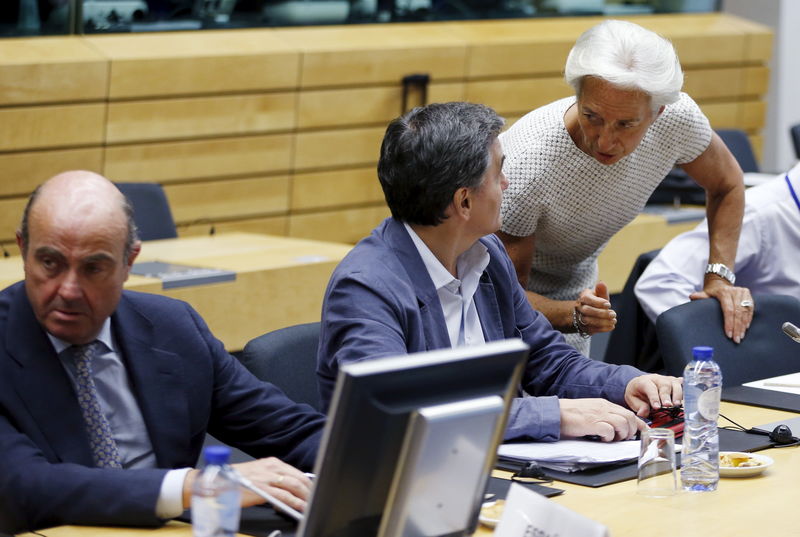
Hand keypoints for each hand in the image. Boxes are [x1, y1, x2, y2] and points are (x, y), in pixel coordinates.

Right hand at [184, 457, 312, 510]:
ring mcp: (268, 477)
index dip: (307, 483)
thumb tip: (286, 489)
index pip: (296, 472)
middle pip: (299, 478)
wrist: (217, 483)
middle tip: (315, 498)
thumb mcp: (257, 474)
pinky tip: (300, 507)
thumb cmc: (234, 481)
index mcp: (271, 462)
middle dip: (309, 490)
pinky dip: (295, 502)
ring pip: (295, 485)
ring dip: (305, 496)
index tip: (312, 490)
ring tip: (310, 504)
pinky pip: (285, 496)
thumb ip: (272, 479)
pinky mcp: (263, 489)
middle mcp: (272, 467)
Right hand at [558, 398, 644, 441]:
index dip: (638, 423)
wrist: (555, 413)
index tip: (643, 431)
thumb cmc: (570, 415)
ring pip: (623, 423)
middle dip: (631, 430)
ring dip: (621, 434)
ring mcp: (598, 414)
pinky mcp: (592, 423)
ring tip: (612, 439)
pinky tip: (601, 439)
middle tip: (623, 438)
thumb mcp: (590, 411)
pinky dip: (609, 437)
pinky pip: (609, 430)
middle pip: (629, 417)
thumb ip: (603, 415)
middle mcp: (603, 407)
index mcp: (603, 404)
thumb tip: (615, 427)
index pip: (628, 412)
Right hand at [574, 282, 616, 335]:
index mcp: (583, 297)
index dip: (598, 302)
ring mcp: (580, 318)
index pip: (587, 299)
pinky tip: (611, 326)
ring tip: (613, 320)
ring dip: (603, 322)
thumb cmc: (595, 302)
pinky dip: (602, 329)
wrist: (585, 313)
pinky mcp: (584, 328)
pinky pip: (591, 329)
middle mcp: (579, 308)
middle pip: (587, 311)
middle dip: (601, 313)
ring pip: (589, 321)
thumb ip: (601, 290)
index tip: (608, 304)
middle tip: (614, 314)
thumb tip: (601, 283)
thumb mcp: (598, 295)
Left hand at [624, 374, 682, 417]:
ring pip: (674, 384)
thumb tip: (644, 413)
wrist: (639, 384)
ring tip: (677, 404)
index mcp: (644, 381)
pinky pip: (682, 384)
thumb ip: (639, 406)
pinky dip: (686, 389)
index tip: (656, 407)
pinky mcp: (674, 382)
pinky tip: (689, 394)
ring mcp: (667, 379)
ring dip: (677, 394)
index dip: (654, 397)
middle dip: (666, 396)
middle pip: (664, 385)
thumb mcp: (632, 399)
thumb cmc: (637, 392)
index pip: (650, 388)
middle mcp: (657, 379)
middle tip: (668, 405)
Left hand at [690, 279, 753, 343]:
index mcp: (724, 292)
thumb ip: (700, 296)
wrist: (721, 284)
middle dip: (737, 327)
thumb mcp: (705, 293)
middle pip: (738, 312)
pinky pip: (750, 309)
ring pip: (745, 311)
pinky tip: (746, 328)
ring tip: (740, 336)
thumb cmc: (712, 292)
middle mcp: (735, 291)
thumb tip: (692, 296)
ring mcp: (743, 293)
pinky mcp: (749, 295)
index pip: (728, 310)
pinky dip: (748, 319)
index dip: (729, 323)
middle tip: (736, 339)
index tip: (728, 334)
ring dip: (744, 325)